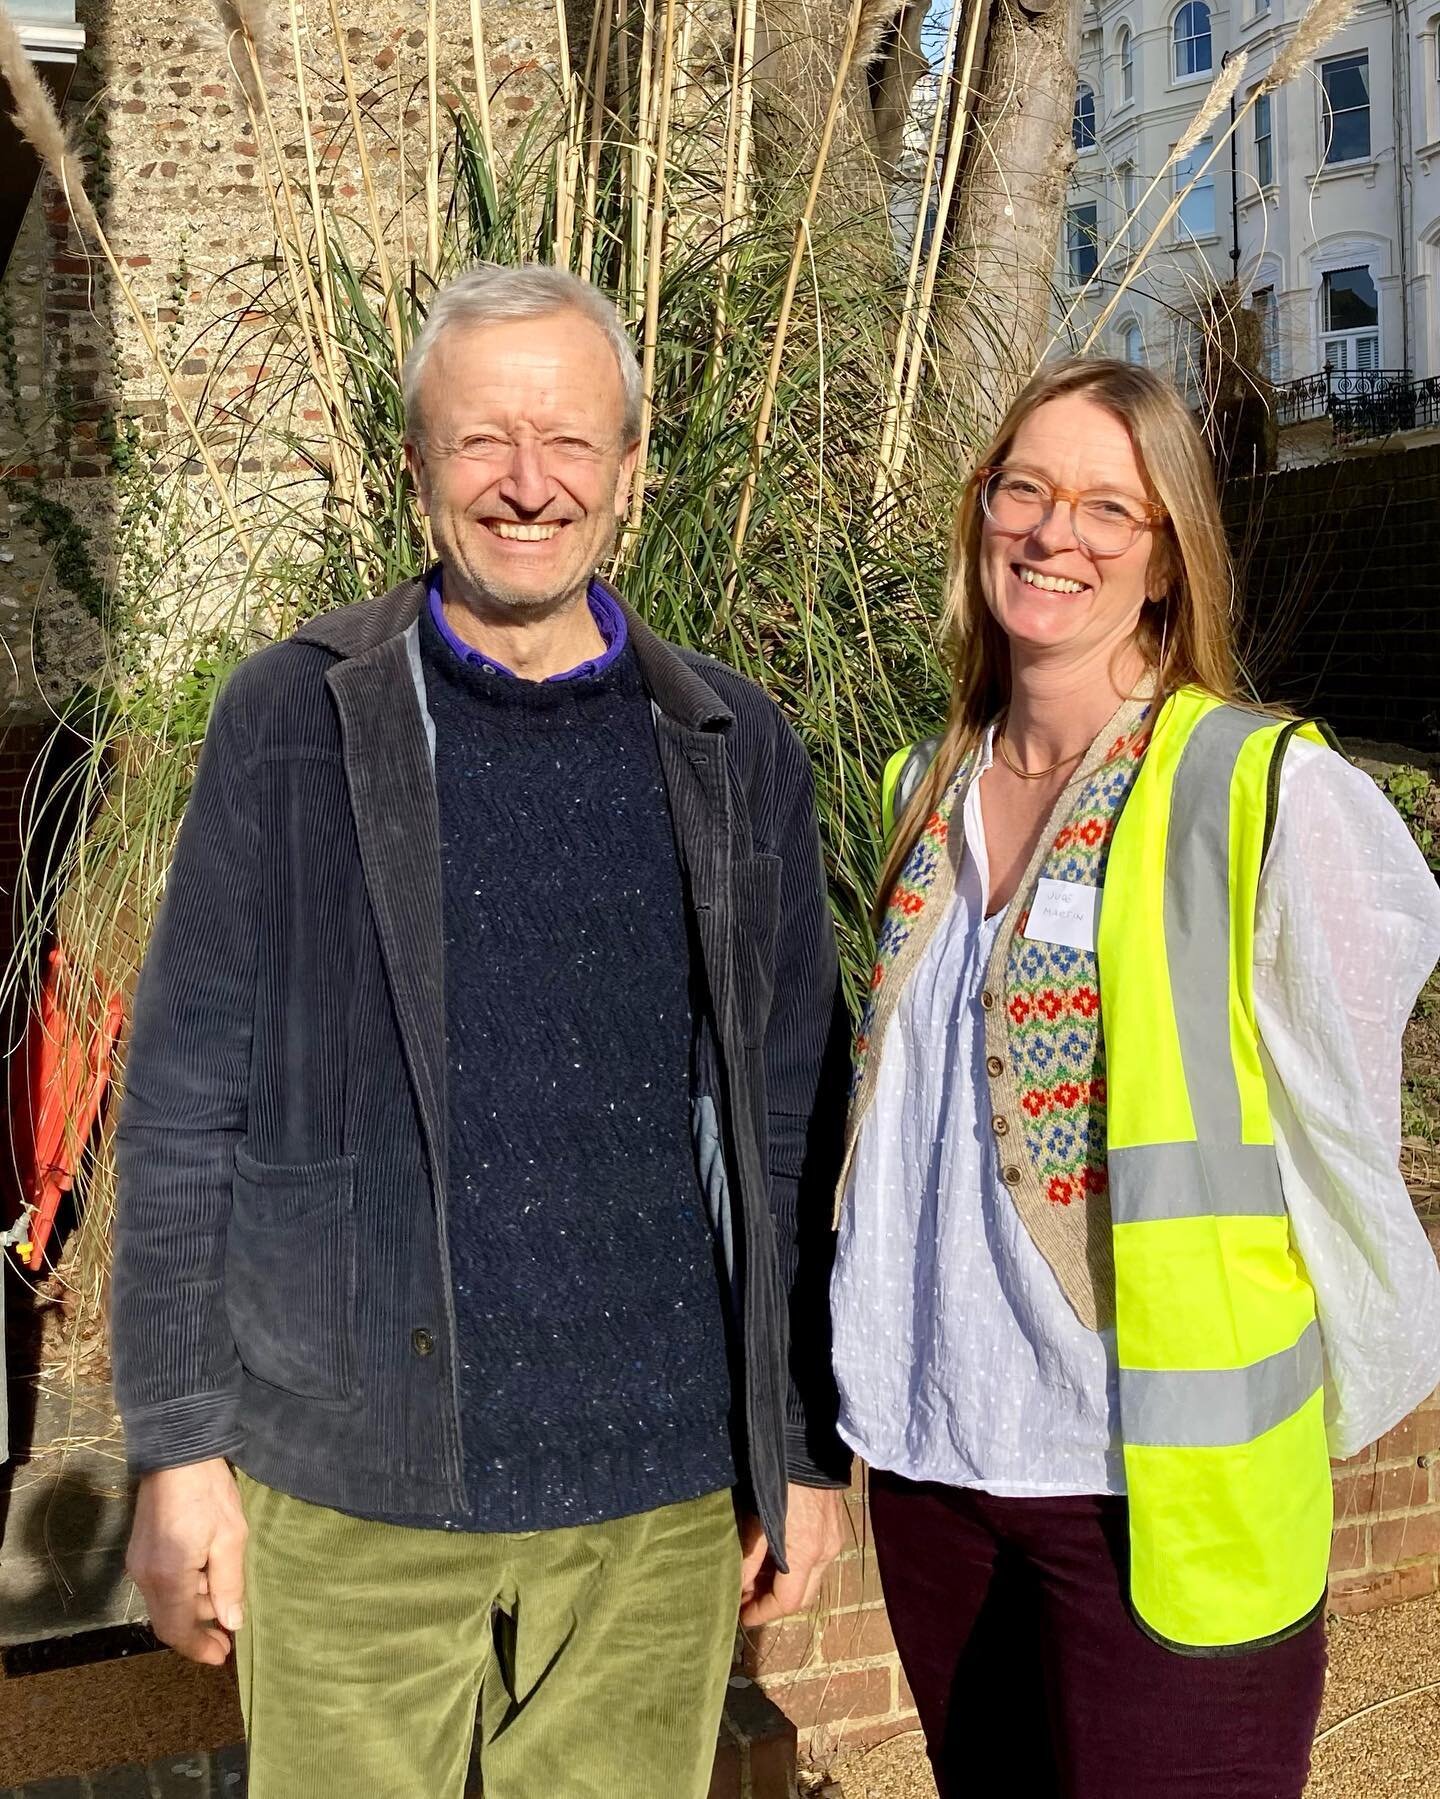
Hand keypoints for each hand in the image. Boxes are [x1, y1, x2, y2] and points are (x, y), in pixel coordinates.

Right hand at [126, 1458, 247, 1664]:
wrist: (177, 1452)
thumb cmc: (209, 1493)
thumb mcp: (230, 1537)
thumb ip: (228, 1584)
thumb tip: (231, 1623)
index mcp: (168, 1577)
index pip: (177, 1629)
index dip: (198, 1647)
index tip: (222, 1656)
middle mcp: (145, 1575)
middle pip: (168, 1619)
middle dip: (198, 1629)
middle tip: (228, 1634)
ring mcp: (139, 1562)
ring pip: (165, 1601)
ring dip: (194, 1606)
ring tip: (225, 1601)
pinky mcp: (141, 1549)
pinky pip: (161, 1583)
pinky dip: (185, 1589)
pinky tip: (207, 1578)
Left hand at [739, 1483, 846, 1625]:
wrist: (810, 1444)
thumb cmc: (779, 1479)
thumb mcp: (757, 1517)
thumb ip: (749, 1555)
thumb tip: (738, 1587)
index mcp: (806, 1554)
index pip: (787, 1602)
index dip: (763, 1612)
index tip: (741, 1616)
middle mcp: (825, 1554)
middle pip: (802, 1598)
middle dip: (774, 1603)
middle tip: (747, 1598)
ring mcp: (834, 1542)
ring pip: (810, 1580)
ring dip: (785, 1585)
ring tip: (756, 1577)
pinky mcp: (835, 1530)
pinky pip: (817, 1562)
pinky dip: (796, 1568)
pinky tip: (777, 1557)